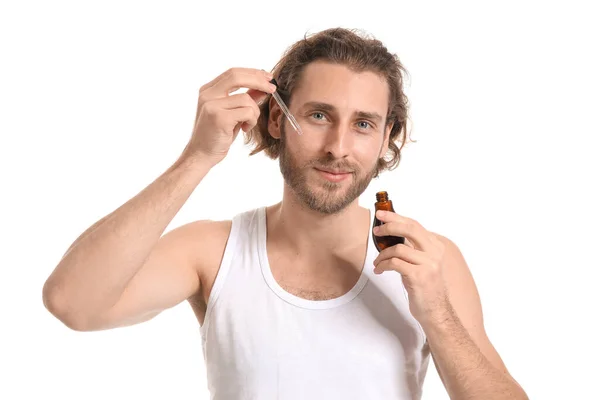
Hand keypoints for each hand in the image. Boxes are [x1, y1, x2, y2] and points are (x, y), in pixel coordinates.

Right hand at [183, 68, 276, 165]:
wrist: (201, 154)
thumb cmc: (217, 135)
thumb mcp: (232, 113)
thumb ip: (244, 98)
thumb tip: (262, 87)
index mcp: (208, 90)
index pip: (233, 72)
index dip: (253, 73)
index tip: (268, 77)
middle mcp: (207, 95)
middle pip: (237, 77)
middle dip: (259, 81)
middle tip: (273, 89)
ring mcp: (212, 105)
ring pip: (246, 98)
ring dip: (254, 112)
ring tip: (248, 123)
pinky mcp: (219, 118)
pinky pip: (247, 112)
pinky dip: (252, 120)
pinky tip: (245, 129)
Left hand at [372, 210, 450, 324]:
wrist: (436, 311)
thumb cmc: (426, 288)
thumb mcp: (423, 263)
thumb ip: (413, 248)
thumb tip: (392, 234)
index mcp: (435, 246)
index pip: (414, 225)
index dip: (396, 217)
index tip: (382, 214)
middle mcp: (434, 253)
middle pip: (409, 229)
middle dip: (389, 226)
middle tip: (376, 230)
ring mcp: (428, 264)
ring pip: (398, 248)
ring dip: (382, 255)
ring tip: (378, 263)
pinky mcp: (419, 276)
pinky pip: (394, 263)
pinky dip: (383, 265)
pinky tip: (379, 270)